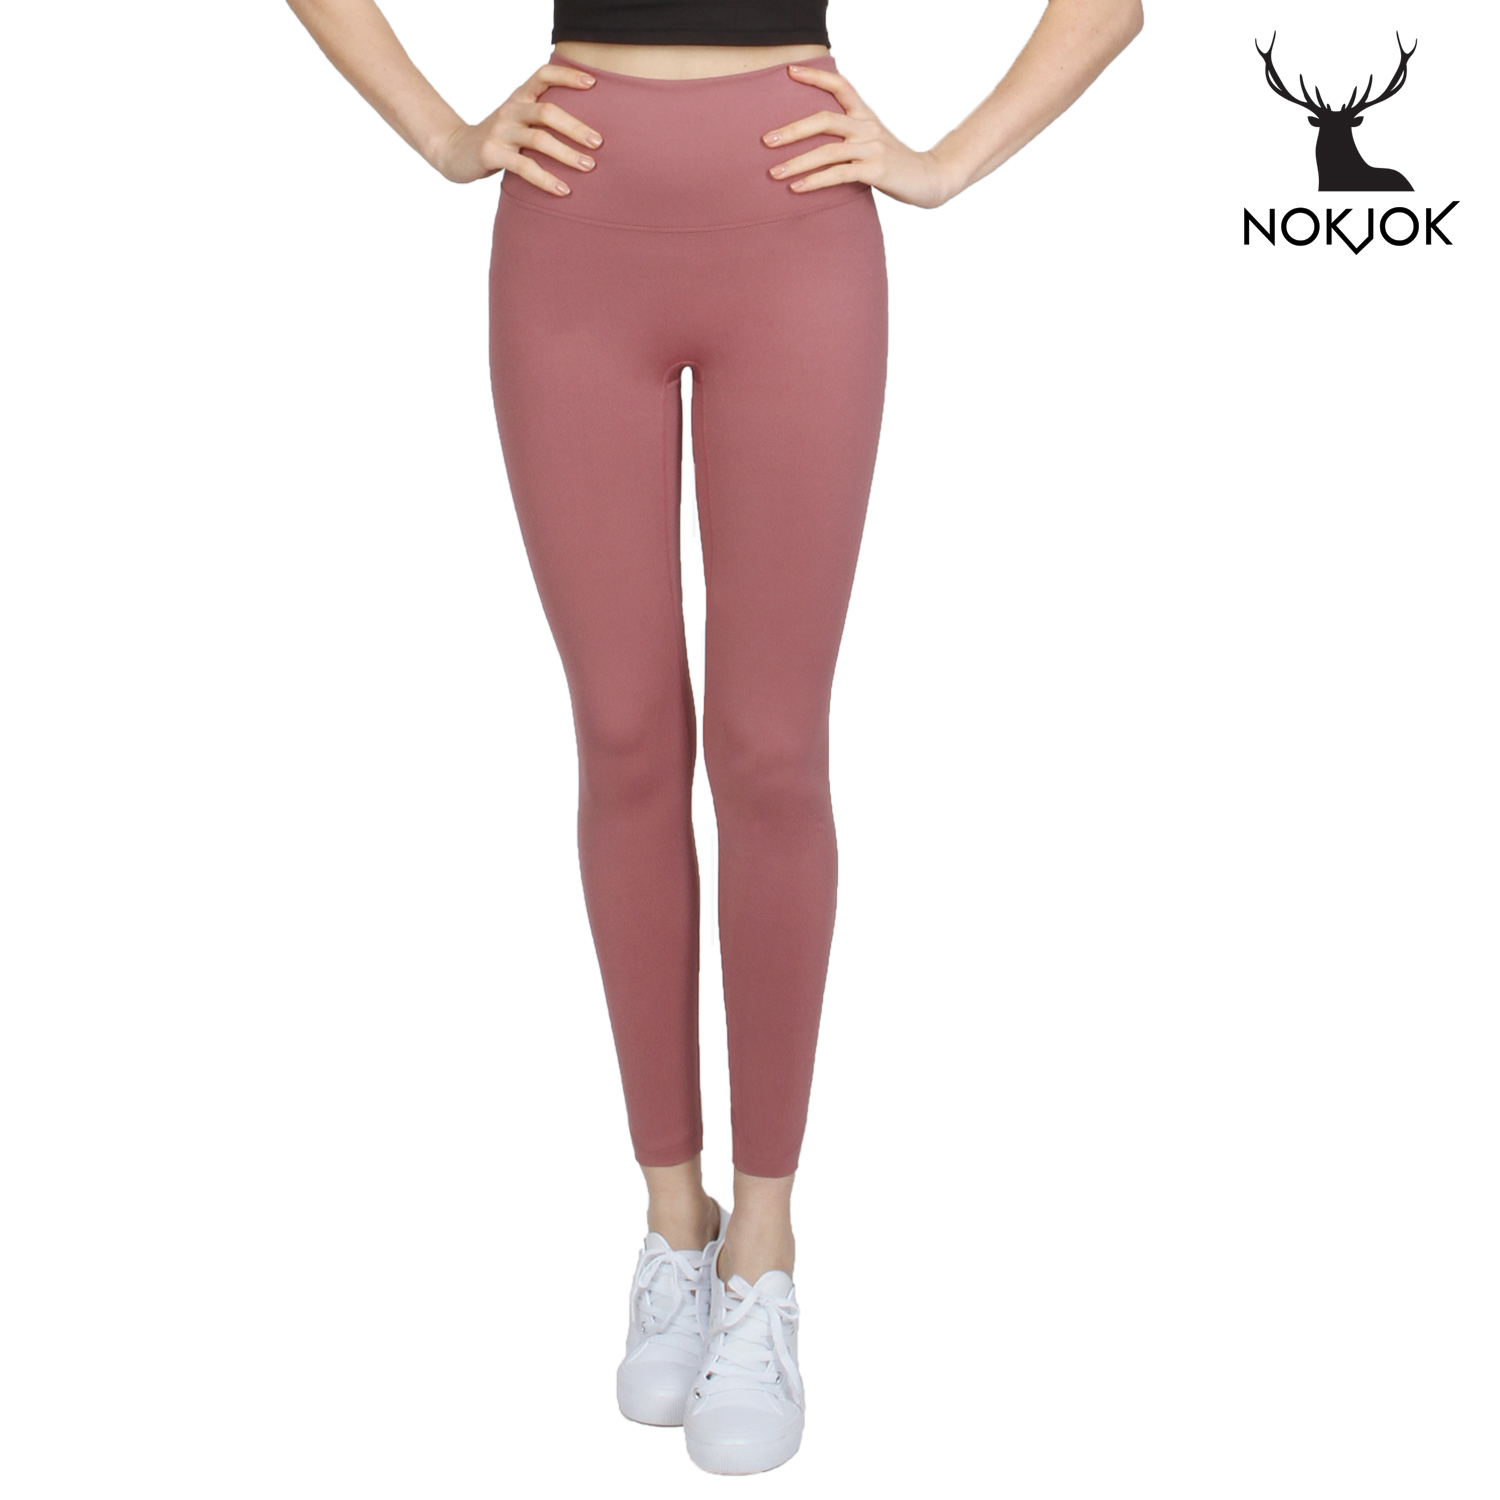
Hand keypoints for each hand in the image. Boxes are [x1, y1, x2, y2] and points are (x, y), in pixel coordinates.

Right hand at [431, 63, 602, 192]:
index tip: (592, 83)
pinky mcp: (492, 153)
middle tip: (599, 142)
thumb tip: (587, 130)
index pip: (543, 75)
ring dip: (567, 154)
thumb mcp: (517, 121)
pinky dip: (546, 179)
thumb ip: (541, 119)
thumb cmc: (497, 139)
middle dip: (576, 127)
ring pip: (539, 139)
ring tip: (589, 167)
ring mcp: (500, 131)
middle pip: (547, 111)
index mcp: (519, 97)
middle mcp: (511, 109)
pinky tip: (564, 190)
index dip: (567, 75)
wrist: (454, 151)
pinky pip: (524, 166)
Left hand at [762, 63, 957, 208]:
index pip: (840, 86)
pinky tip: (797, 188)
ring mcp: (872, 148)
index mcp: (866, 116)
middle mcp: (867, 127)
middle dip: (792, 130)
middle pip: (824, 120)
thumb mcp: (873, 142)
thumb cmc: (895, 164)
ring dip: (797, 162)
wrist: (929, 179)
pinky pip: (839, 174)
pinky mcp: (875, 171)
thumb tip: (814, 144)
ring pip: (827, 150)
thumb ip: (849, 138)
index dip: (815, 77)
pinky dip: (815, 181)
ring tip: (774, 173)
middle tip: (767, 140)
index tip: (789, 72)